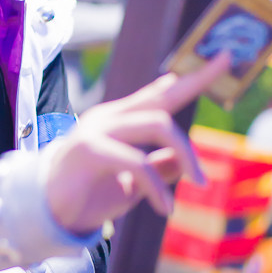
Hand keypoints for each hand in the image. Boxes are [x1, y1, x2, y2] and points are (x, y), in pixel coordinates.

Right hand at [46, 52, 230, 233]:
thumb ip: (157, 167)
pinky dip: (158, 188)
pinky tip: (164, 208)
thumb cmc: (87, 196)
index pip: (160, 91)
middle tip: (222, 125)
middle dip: (198, 97)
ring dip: (186, 156)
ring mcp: (97, 130)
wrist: (45, 214)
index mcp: (119, 120)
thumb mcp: (131, 182)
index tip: (226, 58)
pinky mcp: (89, 150)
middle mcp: (109, 117)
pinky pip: (139, 163)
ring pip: (157, 124)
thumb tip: (184, 161)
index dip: (193, 76)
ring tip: (198, 183)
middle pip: (162, 100)